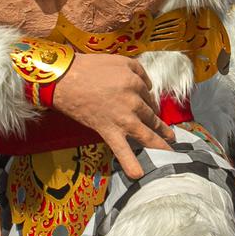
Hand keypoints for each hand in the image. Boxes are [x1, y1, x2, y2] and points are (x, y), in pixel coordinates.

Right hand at [52, 53, 173, 178]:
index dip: (148, 101)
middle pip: (152, 116)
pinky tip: (138, 175)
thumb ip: (139, 71)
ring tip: (168, 150)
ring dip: (160, 144)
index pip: (148, 96)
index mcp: (136, 84)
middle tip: (170, 134)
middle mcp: (134, 102)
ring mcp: (123, 119)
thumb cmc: (89, 67)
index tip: (147, 107)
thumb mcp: (120, 60)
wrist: (64, 79)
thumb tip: (148, 86)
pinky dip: (130, 164)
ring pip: (147, 135)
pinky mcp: (109, 131)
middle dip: (161, 126)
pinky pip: (122, 150)